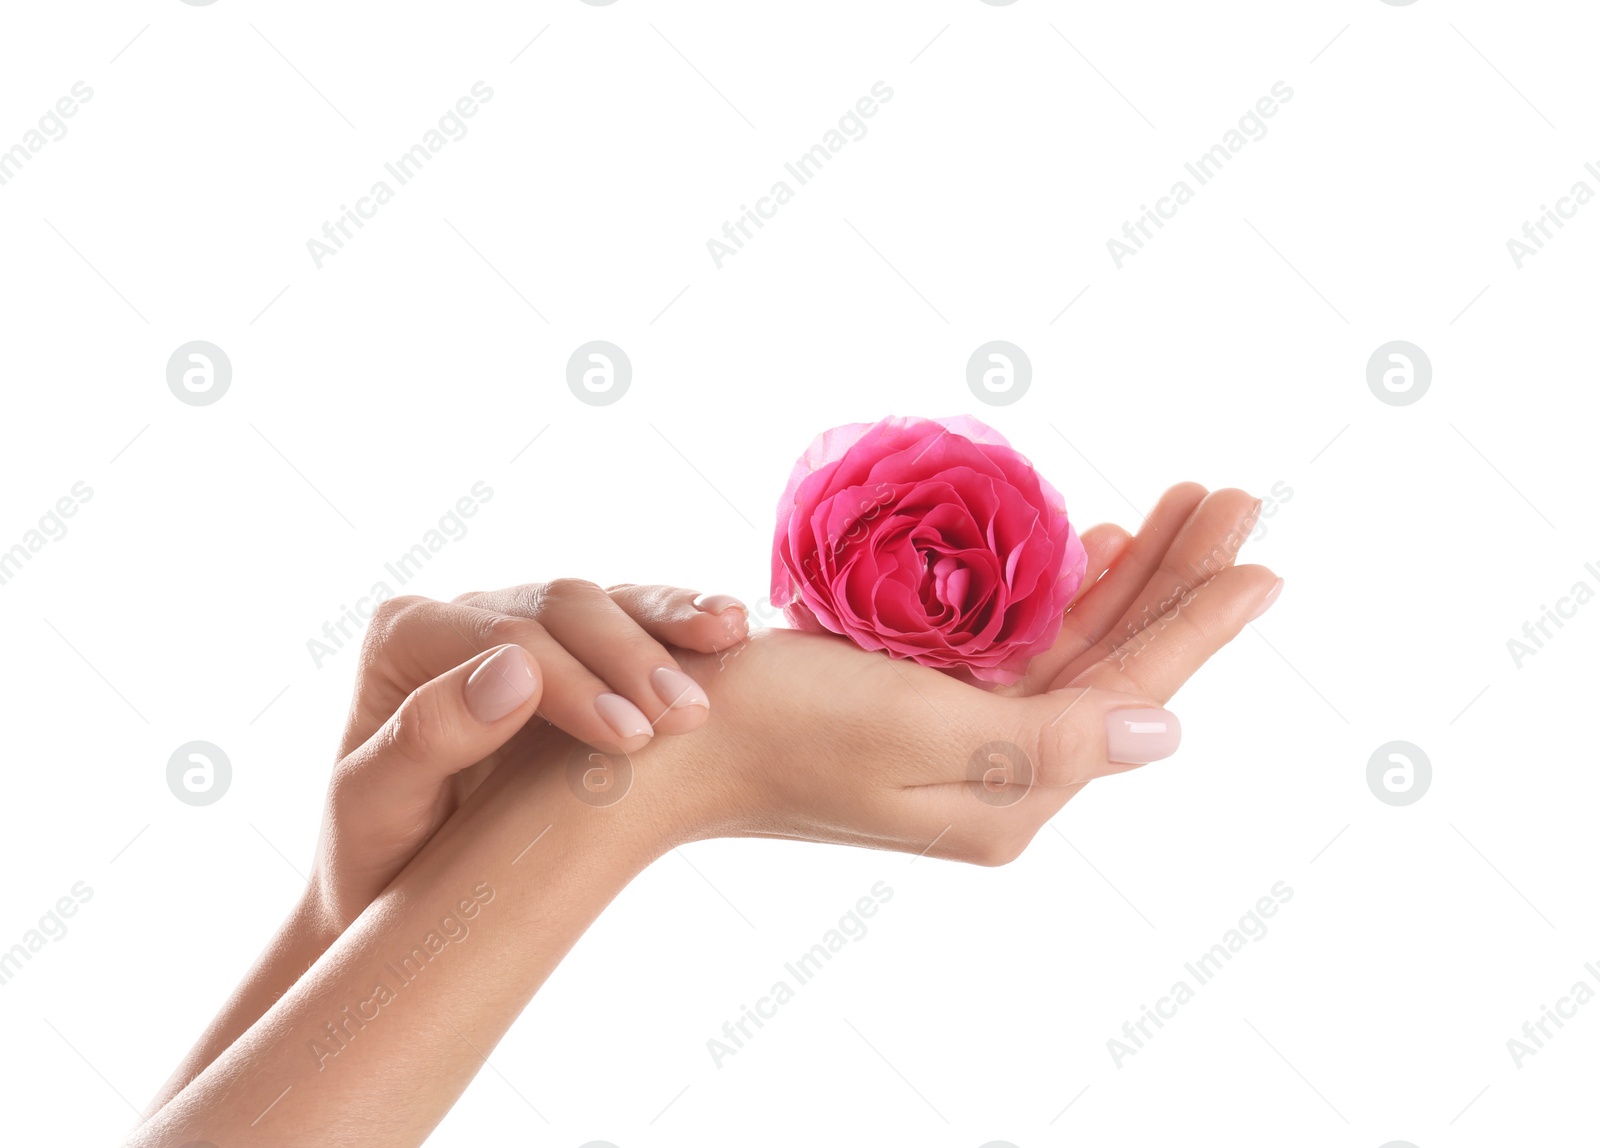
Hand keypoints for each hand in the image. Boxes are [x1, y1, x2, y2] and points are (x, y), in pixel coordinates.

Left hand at [310, 580, 749, 924]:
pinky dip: (685, 623)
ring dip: (671, 624)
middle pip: (563, 605)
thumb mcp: (373, 808)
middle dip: (630, 654)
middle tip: (686, 714)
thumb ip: (426, 737)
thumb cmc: (379, 858)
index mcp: (409, 636)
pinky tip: (731, 631)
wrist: (403, 889)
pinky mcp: (581, 650)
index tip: (628, 738)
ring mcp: (530, 626)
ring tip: (729, 642)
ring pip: (608, 600)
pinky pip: (638, 621)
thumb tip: (516, 670)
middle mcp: (469, 615)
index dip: (572, 679)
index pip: (503, 636)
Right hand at [594, 484, 1278, 864]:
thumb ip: (1049, 737)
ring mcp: (963, 743)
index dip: (1199, 619)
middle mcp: (1000, 776)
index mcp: (1012, 792)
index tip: (1264, 556)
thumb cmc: (777, 729)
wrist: (667, 751)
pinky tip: (1082, 555)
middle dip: (1176, 580)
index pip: (1133, 691)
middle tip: (1233, 499)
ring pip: (1073, 649)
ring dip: (1125, 579)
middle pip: (1116, 664)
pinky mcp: (923, 712)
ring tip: (1175, 513)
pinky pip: (1018, 649)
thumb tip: (1169, 732)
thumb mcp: (917, 734)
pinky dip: (1057, 596)